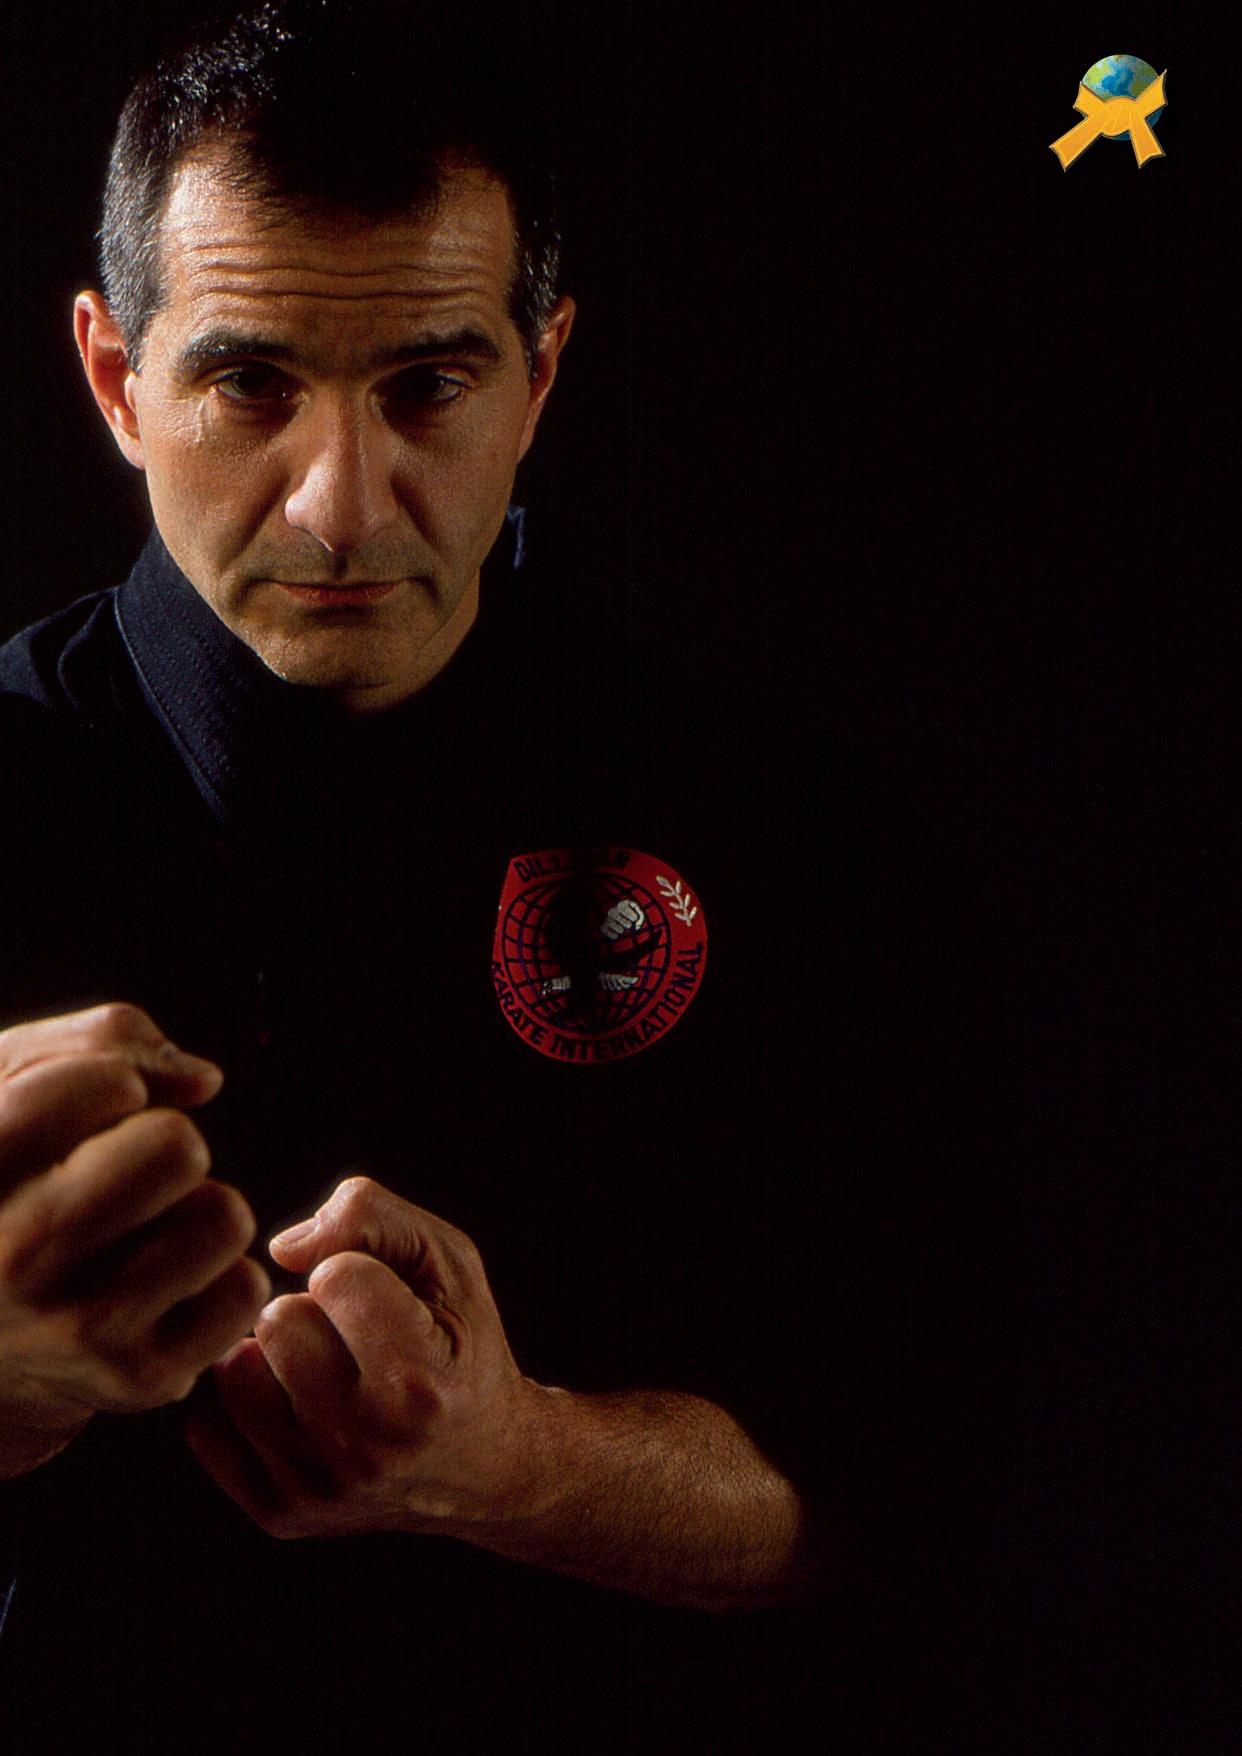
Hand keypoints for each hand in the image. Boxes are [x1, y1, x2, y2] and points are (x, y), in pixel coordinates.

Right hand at [0, 1003, 268, 1470]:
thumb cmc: (11, 1180)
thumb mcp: (15, 1085)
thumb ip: (103, 1041)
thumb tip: (203, 1080)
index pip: (108, 1083)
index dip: (118, 1083)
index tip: (89, 1115)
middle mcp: (15, 1259)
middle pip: (178, 1148)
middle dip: (170, 1142)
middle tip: (126, 1172)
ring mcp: (77, 1327)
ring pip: (224, 1215)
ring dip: (199, 1210)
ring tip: (143, 1229)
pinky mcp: (138, 1377)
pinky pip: (246, 1288)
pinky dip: (222, 1277)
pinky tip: (167, 1282)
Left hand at [184, 1175, 546, 1539]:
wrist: (482, 1464)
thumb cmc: (459, 1344)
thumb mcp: (448, 1263)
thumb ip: (373, 1216)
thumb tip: (281, 1248)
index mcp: (420, 1385)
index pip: (335, 1276)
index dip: (359, 1271)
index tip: (388, 1300)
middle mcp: (367, 1448)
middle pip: (276, 1322)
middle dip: (310, 1312)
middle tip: (350, 1337)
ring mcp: (319, 1488)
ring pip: (234, 1372)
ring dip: (270, 1356)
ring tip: (320, 1367)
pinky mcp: (280, 1514)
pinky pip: (207, 1424)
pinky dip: (243, 1402)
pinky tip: (290, 1402)